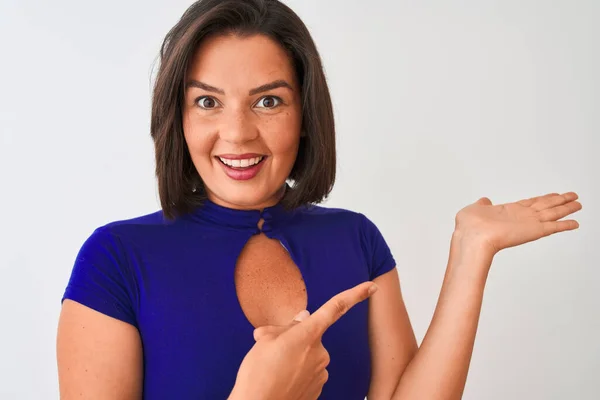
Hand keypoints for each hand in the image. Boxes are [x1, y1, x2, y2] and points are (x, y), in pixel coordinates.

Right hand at [229, 281, 378, 399]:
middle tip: (271, 351)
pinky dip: (295, 373)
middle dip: (293, 339)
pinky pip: (308, 372)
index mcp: (308, 334)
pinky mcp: (318, 389)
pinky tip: (280, 380)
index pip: (336, 308)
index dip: (356, 295)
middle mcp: (320, 352)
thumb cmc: (257, 375)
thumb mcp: (263, 340)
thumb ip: (286, 326)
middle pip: (310, 336)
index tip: (372, 287)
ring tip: (272, 369)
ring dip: (293, 357)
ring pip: (307, 355)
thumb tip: (302, 318)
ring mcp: (321, 373)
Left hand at [454, 191, 581, 255]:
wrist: (472, 238)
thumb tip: (484, 200)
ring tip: (579, 204)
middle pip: (546, 207)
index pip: (530, 203)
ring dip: (566, 209)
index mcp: (508, 212)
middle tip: (573, 197)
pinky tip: (575, 223)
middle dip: (560, 202)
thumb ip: (482, 204)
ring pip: (553, 214)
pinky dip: (565, 225)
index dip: (543, 199)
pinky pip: (554, 227)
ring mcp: (528, 224)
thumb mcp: (474, 209)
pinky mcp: (534, 231)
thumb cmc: (469, 227)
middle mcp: (521, 218)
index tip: (553, 195)